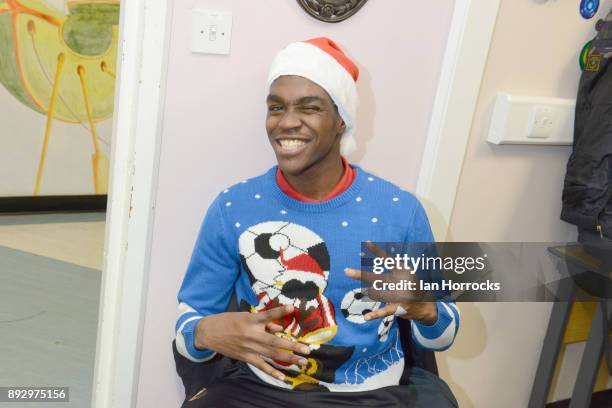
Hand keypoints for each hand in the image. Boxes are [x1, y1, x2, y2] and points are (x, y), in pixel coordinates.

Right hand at [195, 305, 310, 380]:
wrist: (208, 332)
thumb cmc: (228, 321)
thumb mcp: (245, 316)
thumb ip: (263, 322)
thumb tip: (279, 328)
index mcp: (251, 320)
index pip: (268, 315)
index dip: (280, 311)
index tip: (292, 307)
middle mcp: (252, 334)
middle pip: (275, 342)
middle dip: (292, 346)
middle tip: (307, 350)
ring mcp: (249, 348)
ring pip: (271, 355)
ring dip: (288, 359)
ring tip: (302, 362)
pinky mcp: (245, 357)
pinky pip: (261, 366)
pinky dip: (272, 372)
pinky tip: (283, 377)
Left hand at [345, 242, 437, 324]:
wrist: (427, 306)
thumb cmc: (413, 287)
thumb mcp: (406, 274)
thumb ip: (392, 269)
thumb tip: (376, 259)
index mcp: (403, 271)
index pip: (388, 259)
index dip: (377, 251)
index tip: (366, 242)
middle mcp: (401, 282)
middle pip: (377, 277)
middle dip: (361, 275)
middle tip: (346, 272)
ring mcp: (400, 295)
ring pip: (378, 293)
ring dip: (369, 292)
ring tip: (360, 292)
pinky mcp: (399, 308)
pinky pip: (385, 311)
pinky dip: (376, 314)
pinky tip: (366, 317)